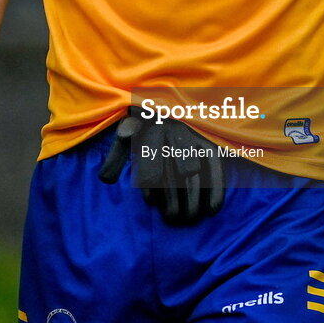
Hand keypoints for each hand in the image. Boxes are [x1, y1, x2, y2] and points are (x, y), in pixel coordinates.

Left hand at [99, 108, 224, 224]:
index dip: (150, 182)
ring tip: (189, 219)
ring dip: (193, 200)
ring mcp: (193, 135)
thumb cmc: (145, 126)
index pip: (150, 156)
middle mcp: (173, 129)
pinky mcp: (209, 141)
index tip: (151, 202)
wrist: (167, 103)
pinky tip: (211, 210)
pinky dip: (217, 189)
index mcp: (150, 127)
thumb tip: (106, 179)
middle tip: (172, 218)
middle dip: (174, 198)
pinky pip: (215, 166)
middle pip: (174, 169)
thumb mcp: (128, 134)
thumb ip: (116, 155)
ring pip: (195, 171)